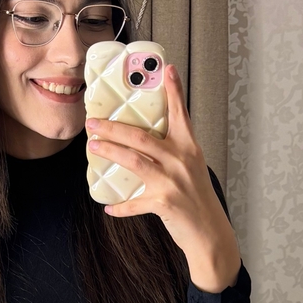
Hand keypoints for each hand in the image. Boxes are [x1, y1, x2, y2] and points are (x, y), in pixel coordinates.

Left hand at [85, 63, 240, 292]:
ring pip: (133, 160)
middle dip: (114, 127)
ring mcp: (172, 181)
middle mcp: (180, 160)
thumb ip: (172, 153)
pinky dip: (121, 207)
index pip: (180, 114)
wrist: (210, 233)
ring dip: (110, 152)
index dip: (174, 91)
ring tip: (94, 147)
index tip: (167, 69)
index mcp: (189, 148)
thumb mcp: (192, 168)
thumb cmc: (198, 199)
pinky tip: (108, 207)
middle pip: (141, 137)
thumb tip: (143, 142)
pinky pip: (134, 203)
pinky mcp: (164, 203)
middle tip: (93, 123)